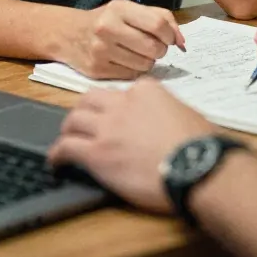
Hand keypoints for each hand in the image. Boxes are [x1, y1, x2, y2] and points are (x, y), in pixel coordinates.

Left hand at [48, 78, 211, 213]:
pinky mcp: (97, 153)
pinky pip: (66, 147)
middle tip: (81, 123)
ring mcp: (108, 127)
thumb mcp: (185, 114)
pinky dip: (57, 153)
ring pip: (73, 119)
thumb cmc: (199, 145)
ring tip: (66, 140)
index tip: (114, 117)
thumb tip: (164, 123)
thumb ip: (167, 111)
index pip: (121, 92)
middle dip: (84, 110)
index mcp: (146, 90)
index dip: (115, 106)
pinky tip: (57, 161)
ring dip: (68, 130)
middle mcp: (123, 103)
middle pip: (91, 100)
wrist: (196, 166)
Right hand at [62, 0, 186, 79]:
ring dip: (148, 61)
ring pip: (144, 65)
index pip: (158, 25)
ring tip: (138, 53)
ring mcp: (100, 51)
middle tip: (154, 47)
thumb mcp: (129, 9)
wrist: (68, 34)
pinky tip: (126, 61)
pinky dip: (134, 70)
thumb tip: (181, 41)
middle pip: (153, 48)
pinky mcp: (96, 70)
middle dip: (160, 50)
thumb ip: (160, 18)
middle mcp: (108, 28)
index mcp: (119, 9)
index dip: (170, 35)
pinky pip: (130, 76)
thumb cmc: (106, 20)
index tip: (169, 38)